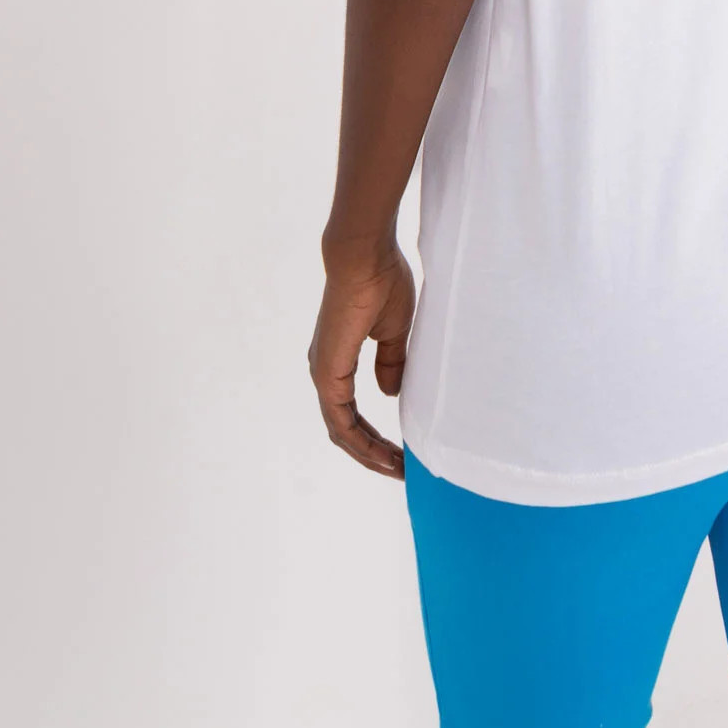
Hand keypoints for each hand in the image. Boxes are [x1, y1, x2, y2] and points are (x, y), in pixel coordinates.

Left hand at [307, 245, 415, 478]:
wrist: (365, 257)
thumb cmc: (382, 282)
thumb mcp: (394, 331)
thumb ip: (390, 363)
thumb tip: (388, 392)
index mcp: (337, 361)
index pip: (350, 415)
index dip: (373, 438)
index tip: (402, 453)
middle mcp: (325, 372)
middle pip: (344, 430)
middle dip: (373, 454)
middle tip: (403, 470)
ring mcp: (324, 374)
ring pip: (341, 431)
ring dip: (369, 454)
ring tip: (399, 469)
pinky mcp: (328, 374)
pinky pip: (340, 422)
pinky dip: (361, 443)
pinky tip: (384, 455)